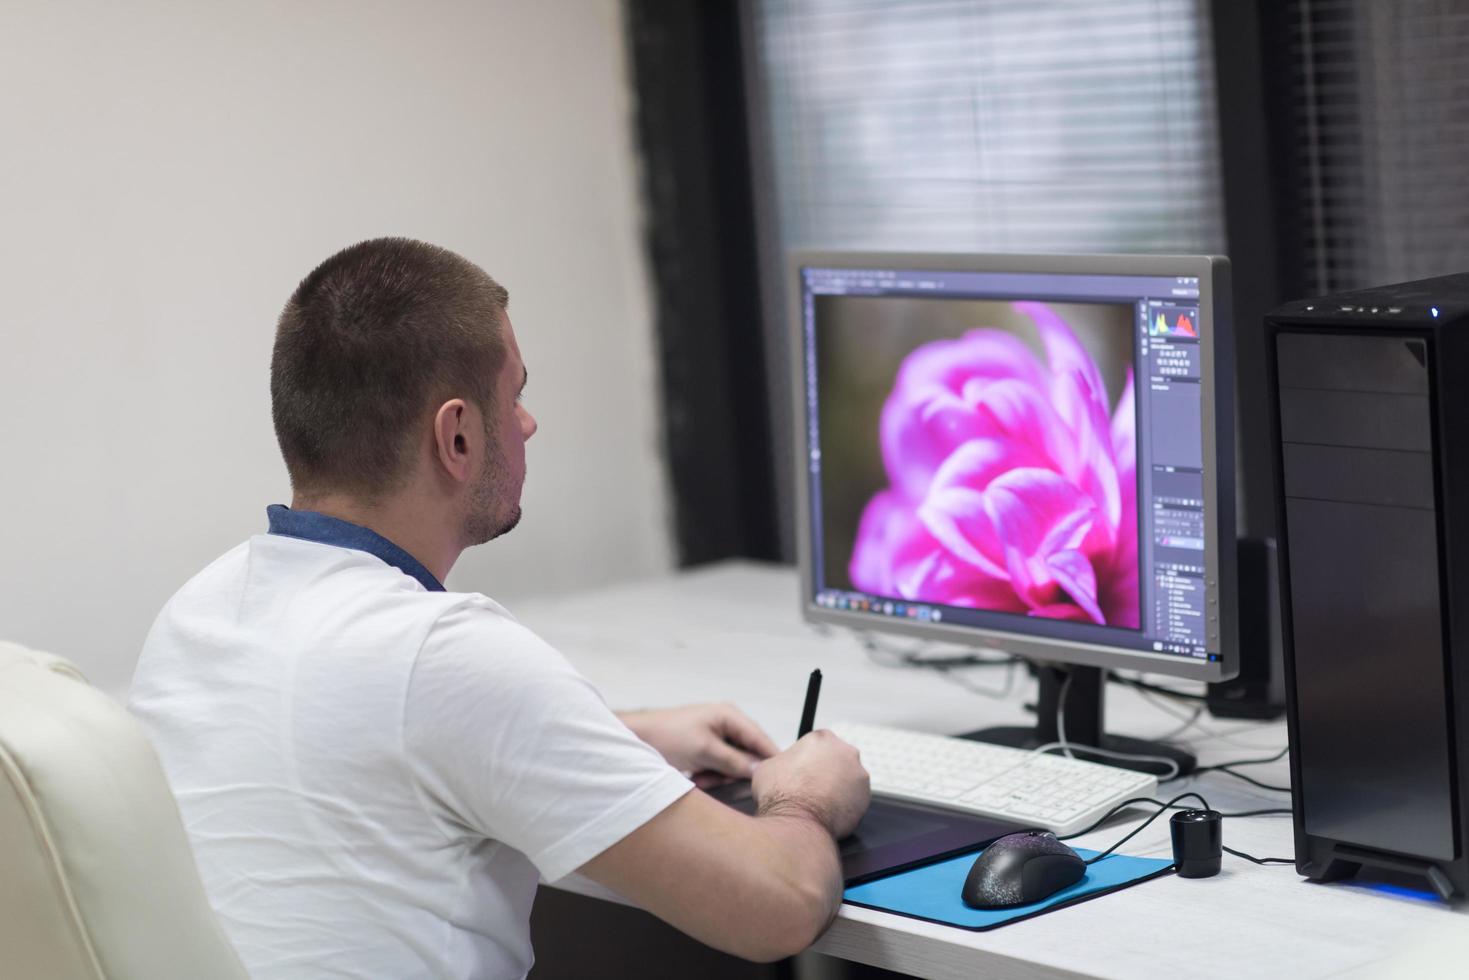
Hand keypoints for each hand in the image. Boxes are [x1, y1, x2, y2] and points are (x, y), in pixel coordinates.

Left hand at [619, 703, 779, 784]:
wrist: (636, 740)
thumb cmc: (668, 737)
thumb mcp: (705, 750)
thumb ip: (735, 761)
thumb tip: (760, 770)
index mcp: (729, 715)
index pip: (761, 738)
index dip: (769, 759)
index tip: (774, 780)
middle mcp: (726, 724)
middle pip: (748, 754)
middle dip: (734, 772)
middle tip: (716, 779)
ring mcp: (715, 737)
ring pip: (733, 765)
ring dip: (719, 776)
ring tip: (701, 779)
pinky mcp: (705, 750)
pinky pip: (719, 767)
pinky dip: (710, 775)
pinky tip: (696, 779)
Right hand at [751, 730, 869, 839]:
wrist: (797, 822)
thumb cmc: (783, 794)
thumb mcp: (767, 767)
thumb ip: (780, 761)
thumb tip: (778, 769)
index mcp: (822, 738)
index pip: (818, 745)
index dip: (808, 759)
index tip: (803, 771)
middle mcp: (845, 752)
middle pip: (837, 759)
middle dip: (826, 772)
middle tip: (811, 787)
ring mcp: (859, 774)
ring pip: (848, 779)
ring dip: (838, 788)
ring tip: (820, 802)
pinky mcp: (866, 797)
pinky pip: (855, 799)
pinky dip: (845, 805)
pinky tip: (830, 812)